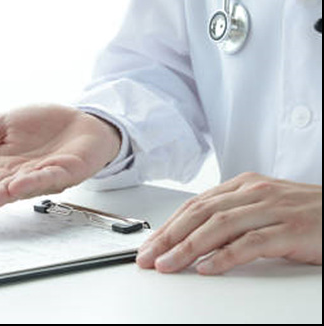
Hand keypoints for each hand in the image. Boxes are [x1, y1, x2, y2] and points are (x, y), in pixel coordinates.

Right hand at [0, 104, 120, 216]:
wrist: (80, 119)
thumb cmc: (43, 125)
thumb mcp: (3, 123)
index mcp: (3, 163)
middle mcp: (20, 174)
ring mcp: (42, 174)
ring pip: (18, 187)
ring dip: (0, 195)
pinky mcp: (65, 170)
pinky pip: (48, 177)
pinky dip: (33, 182)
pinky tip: (17, 185)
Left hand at [136, 173, 321, 274]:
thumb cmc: (305, 212)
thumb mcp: (263, 206)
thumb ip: (233, 216)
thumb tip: (196, 239)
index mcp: (242, 185)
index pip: (195, 204)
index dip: (169, 225)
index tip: (150, 245)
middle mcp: (252, 192)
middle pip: (200, 213)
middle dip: (169, 237)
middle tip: (148, 257)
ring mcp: (271, 209)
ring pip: (219, 226)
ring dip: (188, 247)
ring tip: (168, 265)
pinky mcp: (290, 229)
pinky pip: (250, 243)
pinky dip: (225, 257)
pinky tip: (207, 268)